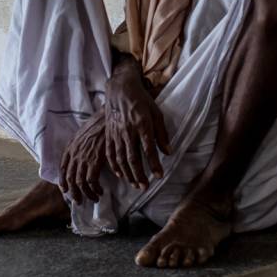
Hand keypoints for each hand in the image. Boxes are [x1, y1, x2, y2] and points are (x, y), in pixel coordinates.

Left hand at [59, 110, 107, 203]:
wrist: (107, 118)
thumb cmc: (99, 124)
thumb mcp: (83, 134)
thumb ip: (79, 146)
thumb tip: (82, 155)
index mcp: (70, 147)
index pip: (62, 169)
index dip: (63, 182)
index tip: (66, 190)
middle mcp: (74, 154)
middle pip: (69, 179)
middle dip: (74, 193)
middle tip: (79, 201)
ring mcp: (83, 158)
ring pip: (79, 183)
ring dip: (86, 194)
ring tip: (93, 198)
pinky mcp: (94, 161)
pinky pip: (91, 182)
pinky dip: (95, 189)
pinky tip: (100, 191)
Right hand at [105, 70, 171, 188]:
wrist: (120, 89)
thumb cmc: (142, 101)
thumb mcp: (157, 114)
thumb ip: (162, 134)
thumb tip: (168, 152)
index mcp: (142, 125)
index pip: (149, 150)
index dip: (154, 165)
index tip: (159, 176)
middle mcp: (128, 131)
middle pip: (133, 158)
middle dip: (139, 175)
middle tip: (144, 187)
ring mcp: (116, 133)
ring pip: (120, 159)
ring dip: (128, 174)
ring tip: (135, 184)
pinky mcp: (109, 134)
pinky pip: (110, 153)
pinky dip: (114, 166)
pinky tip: (120, 174)